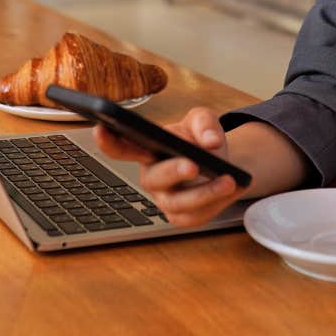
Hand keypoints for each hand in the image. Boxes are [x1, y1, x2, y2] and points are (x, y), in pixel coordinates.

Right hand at [93, 107, 244, 227]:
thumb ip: (205, 123)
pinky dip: (218, 202)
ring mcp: (165, 200)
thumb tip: (209, 142)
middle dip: (173, 171)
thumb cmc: (200, 138)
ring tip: (228, 180)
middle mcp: (151, 177)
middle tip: (193, 165)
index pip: (120, 147)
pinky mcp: (183, 216)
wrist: (219, 160)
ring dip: (205, 193)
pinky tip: (234, 187)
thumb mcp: (202, 120)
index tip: (102, 127)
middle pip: (154, 179)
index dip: (107, 140)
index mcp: (146, 149)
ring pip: (178, 204)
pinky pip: (197, 216)